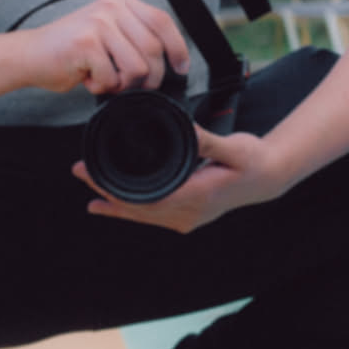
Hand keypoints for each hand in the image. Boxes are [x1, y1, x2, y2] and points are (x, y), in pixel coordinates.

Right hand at [21, 0, 190, 96]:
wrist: (30, 55)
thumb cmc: (70, 51)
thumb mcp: (107, 34)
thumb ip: (134, 38)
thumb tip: (168, 62)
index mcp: (120, 3)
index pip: (162, 21)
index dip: (177, 47)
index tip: (181, 67)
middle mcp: (111, 8)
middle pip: (154, 49)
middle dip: (149, 77)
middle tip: (129, 84)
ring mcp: (99, 23)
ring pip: (138, 67)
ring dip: (123, 84)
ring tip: (104, 79)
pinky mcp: (87, 43)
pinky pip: (113, 78)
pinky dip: (102, 87)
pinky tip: (88, 79)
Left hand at [74, 124, 289, 233]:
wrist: (269, 177)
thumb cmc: (253, 158)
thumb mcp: (234, 146)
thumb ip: (208, 141)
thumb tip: (186, 130)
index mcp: (197, 197)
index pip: (146, 198)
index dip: (116, 188)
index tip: (93, 172)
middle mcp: (190, 214)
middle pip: (138, 208)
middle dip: (106, 192)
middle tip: (79, 171)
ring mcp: (188, 218)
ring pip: (144, 216)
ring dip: (115, 205)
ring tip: (89, 196)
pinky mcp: (187, 216)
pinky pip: (153, 216)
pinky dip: (131, 211)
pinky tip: (112, 207)